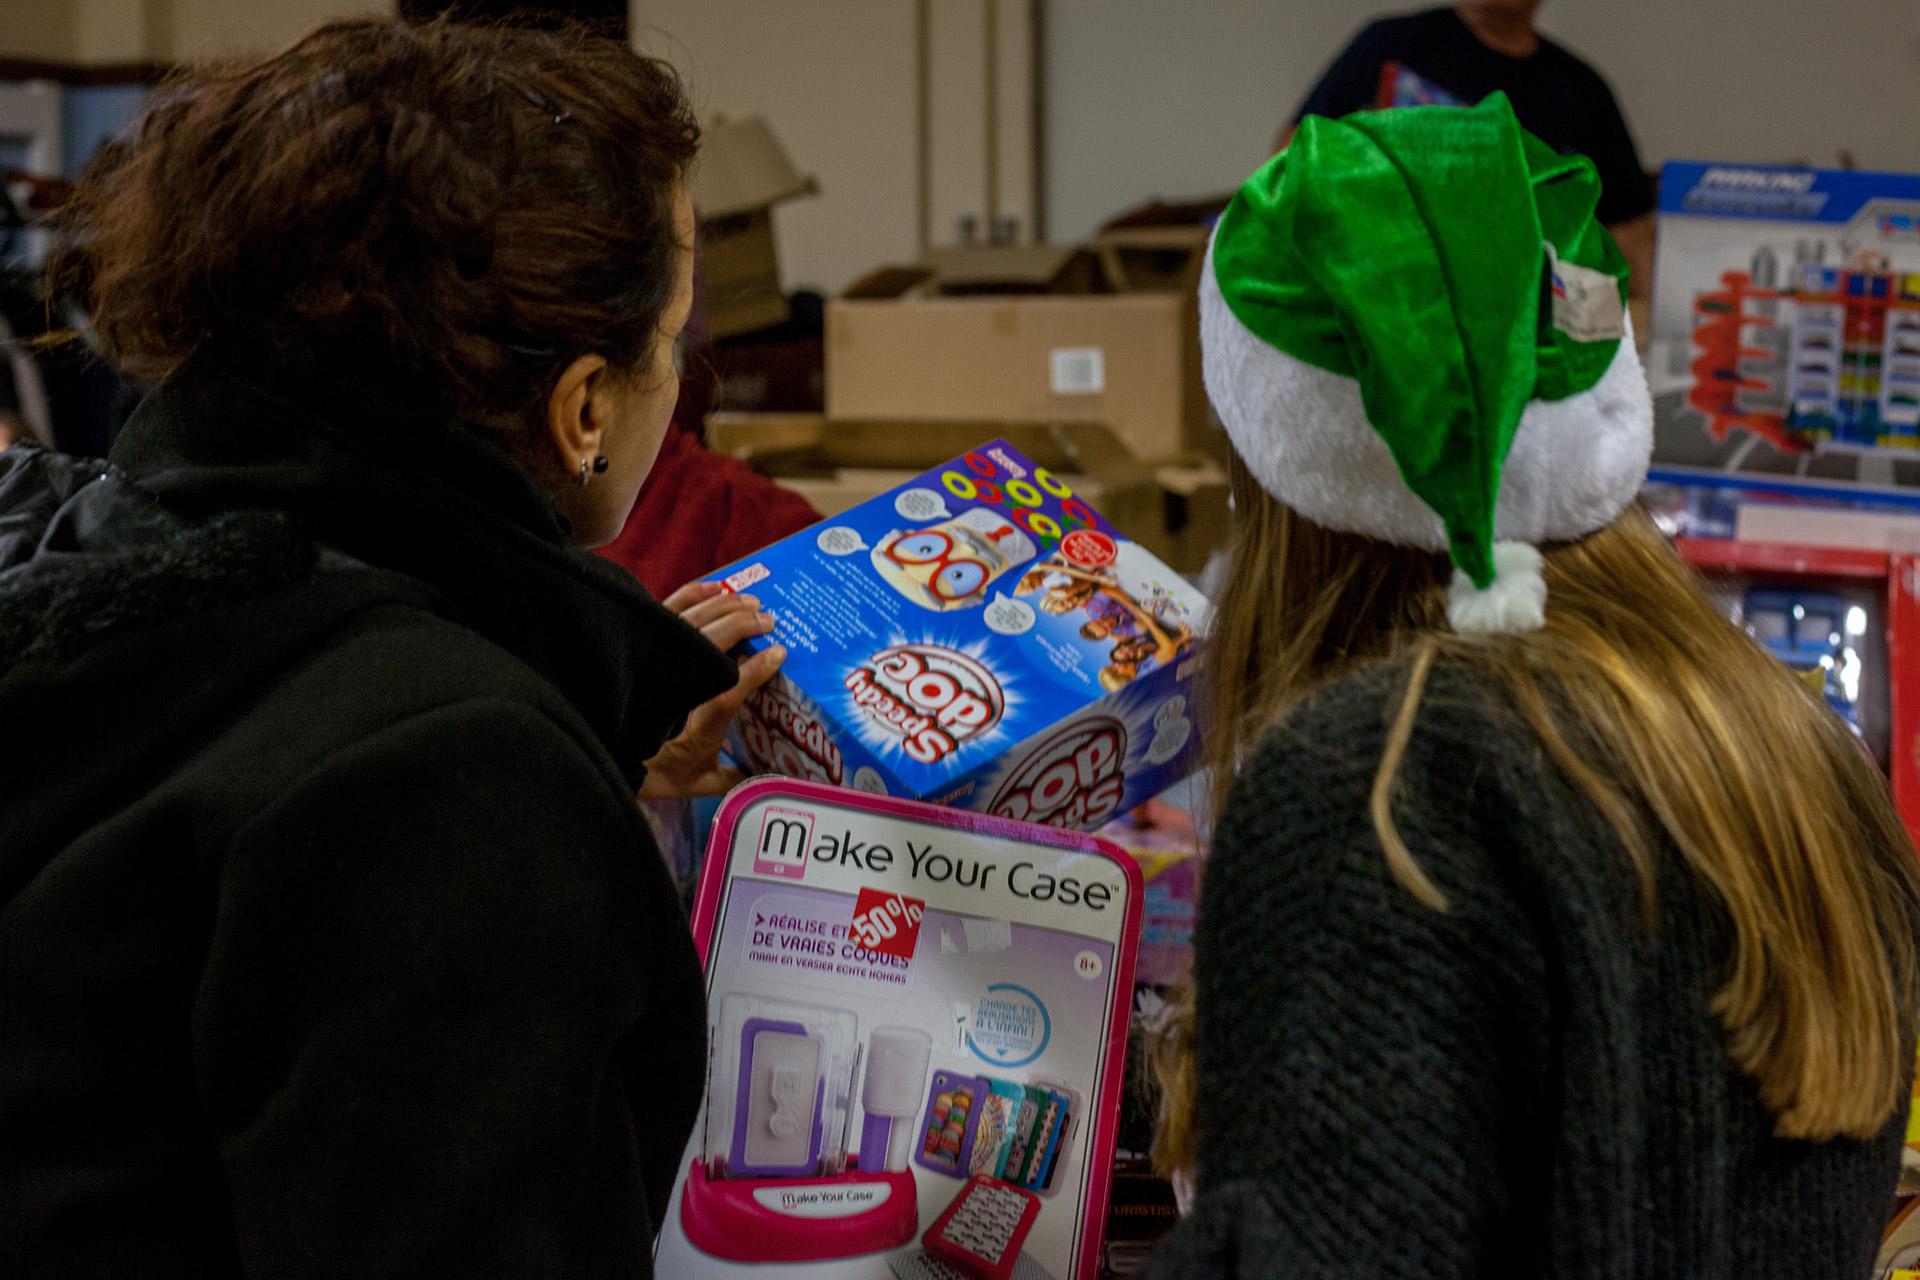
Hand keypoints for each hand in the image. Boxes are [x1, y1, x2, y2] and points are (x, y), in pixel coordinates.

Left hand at [640, 581, 786, 798]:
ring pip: (696, 620)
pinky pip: (670, 608)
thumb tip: (760, 777)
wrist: (607, 756)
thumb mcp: (697, 781)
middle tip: (768, 620)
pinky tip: (716, 587)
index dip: (757, 667)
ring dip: (728, 606)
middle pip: (714, 642)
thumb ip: (731, 778)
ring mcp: (657, 656)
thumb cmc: (653, 772)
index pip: (731, 684)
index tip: (779, 652)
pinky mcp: (643, 641)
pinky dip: (693, 594)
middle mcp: (677, 680)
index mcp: (697, 717)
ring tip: (751, 602)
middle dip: (746, 626)